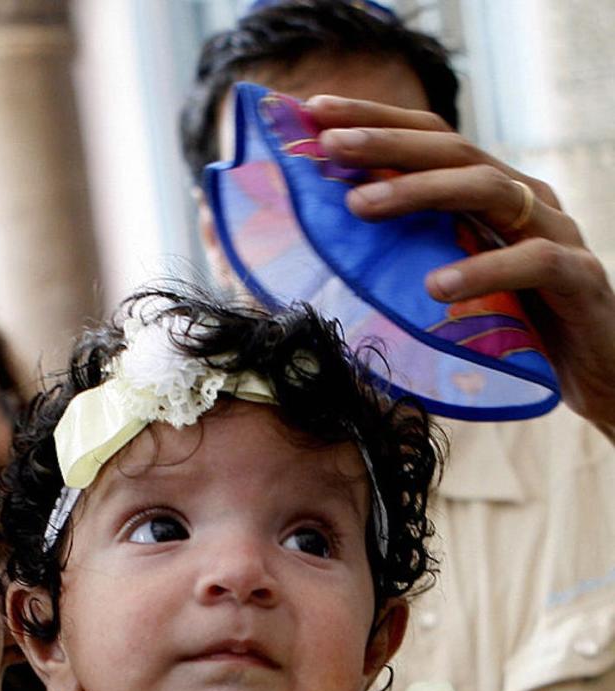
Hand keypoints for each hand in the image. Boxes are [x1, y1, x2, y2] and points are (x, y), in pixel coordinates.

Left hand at [306, 94, 614, 438]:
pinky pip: (533, 262)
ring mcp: (554, 233)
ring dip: (419, 192)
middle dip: (386, 143)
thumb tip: (313, 244)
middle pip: (452, 151)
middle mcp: (523, 199)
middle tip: (329, 147)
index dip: (375, 118)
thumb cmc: (508, 328)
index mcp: (487, 193)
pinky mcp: (579, 278)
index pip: (428, 140)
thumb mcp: (443, 282)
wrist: (597, 373)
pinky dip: (483, 269)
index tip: (313, 109)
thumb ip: (400, 256)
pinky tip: (437, 286)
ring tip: (360, 206)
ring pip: (488, 190)